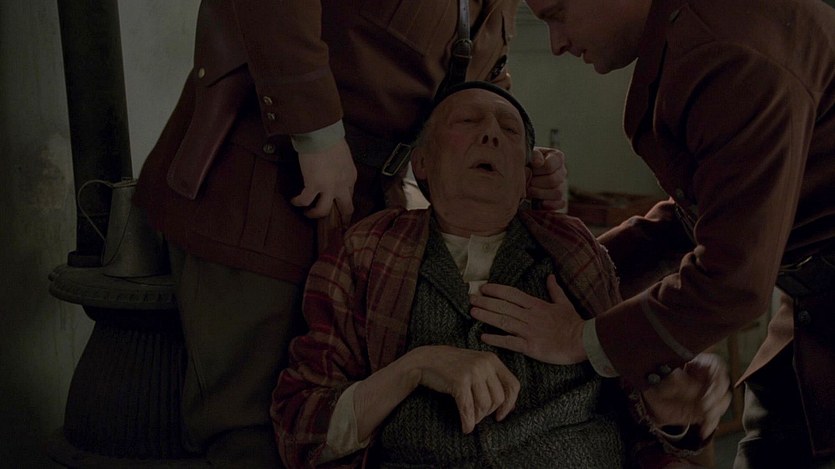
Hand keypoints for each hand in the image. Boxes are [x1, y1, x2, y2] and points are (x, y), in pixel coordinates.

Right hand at [291, 138, 355, 224]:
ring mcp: (329, 187)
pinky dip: (299, 203)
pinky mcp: (313, 185)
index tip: (340, 207)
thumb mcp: (343, 157)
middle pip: (346, 208)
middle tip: (336, 225)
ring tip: (308, 213)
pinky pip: (305, 201)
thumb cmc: (331, 139)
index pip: (351, 195)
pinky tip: (294, 201)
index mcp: (351, 176)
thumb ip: (341, 169)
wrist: (321, 134)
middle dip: (342, 219)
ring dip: (315, 214)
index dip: (344, 202)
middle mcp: (343, 185)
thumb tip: (333, 174)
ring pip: (324, 211)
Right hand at [408, 345, 519, 433]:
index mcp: (492, 359)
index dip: (509, 404)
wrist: (426, 360)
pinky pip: (468, 408)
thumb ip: (493, 381)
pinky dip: (468, 422)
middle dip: (489, 412)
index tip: (500, 415)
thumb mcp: (477, 366)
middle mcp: (485, 363)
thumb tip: (511, 407)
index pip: (513, 385)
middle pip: (499, 398)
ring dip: (477, 418)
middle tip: (478, 416)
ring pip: (485, 405)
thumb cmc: (452, 367)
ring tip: (470, 419)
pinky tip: (465, 428)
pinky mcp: (459, 381)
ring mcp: (472, 371)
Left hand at [470, 274, 585, 363]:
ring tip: (472, 313)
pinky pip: (510, 342)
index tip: (483, 288)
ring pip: (503, 322)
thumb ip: (555, 290)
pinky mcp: (530, 347)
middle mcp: (530, 316)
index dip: (496, 290)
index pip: (512, 294)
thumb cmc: (574, 323)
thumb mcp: (564, 303)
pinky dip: (496, 339)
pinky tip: (483, 336)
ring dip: (486, 316)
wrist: (584, 342)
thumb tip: (550, 276)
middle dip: (485, 302)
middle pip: (503, 306)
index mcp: (536, 305)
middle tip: (469, 299)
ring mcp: (529, 331)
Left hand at [527, 147, 566, 210]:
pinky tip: (539, 203)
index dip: (537, 170)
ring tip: (529, 191)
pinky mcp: (560, 199)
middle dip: (536, 183)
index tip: (529, 169)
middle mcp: (562, 171)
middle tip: (526, 182)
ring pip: (557, 193)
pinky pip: (560, 204)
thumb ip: (534, 155)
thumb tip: (538, 163)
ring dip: (540, 193)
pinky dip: (550, 204)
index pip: (549, 166)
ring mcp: (562, 186)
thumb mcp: (528, 155)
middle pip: (553, 180)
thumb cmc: (526, 163)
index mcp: (557, 157)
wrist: (522, 175)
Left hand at [641, 353, 731, 439]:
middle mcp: (705, 379)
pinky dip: (710, 424)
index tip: (714, 385)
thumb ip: (678, 379)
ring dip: (716, 410)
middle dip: (718, 395)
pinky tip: (703, 430)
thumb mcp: (662, 377)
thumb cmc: (656, 383)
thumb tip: (696, 387)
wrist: (651, 403)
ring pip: (723, 401)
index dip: (719, 374)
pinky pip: (714, 417)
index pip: (716, 364)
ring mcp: (707, 395)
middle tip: (706, 404)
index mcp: (697, 364)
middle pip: (723, 384)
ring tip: (705, 416)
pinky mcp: (705, 411)